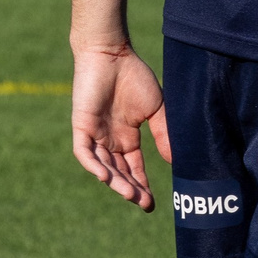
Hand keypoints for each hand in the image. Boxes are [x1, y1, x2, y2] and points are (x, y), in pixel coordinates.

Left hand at [71, 46, 170, 209]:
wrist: (112, 54)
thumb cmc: (134, 77)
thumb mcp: (155, 109)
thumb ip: (163, 133)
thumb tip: (175, 160)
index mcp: (127, 137)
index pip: (133, 168)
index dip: (142, 185)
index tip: (151, 204)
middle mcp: (110, 140)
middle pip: (119, 172)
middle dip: (130, 188)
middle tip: (143, 202)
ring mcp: (95, 134)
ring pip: (103, 166)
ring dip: (115, 181)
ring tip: (129, 194)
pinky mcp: (82, 126)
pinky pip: (85, 152)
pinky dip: (94, 165)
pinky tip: (105, 177)